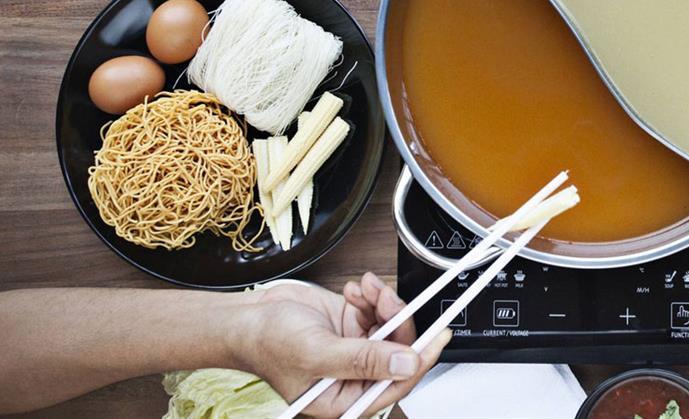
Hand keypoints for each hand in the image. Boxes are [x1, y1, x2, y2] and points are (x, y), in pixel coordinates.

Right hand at [234, 273, 450, 417]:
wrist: (247, 316)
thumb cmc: (267, 343)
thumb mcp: (317, 353)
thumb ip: (364, 360)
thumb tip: (406, 363)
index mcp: (346, 398)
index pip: (397, 382)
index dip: (422, 358)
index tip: (440, 335)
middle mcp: (355, 376)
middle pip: (399, 350)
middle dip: (397, 320)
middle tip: (387, 298)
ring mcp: (355, 349)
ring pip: (391, 326)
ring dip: (383, 302)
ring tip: (365, 290)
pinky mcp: (352, 326)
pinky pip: (378, 310)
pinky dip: (370, 296)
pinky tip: (353, 291)